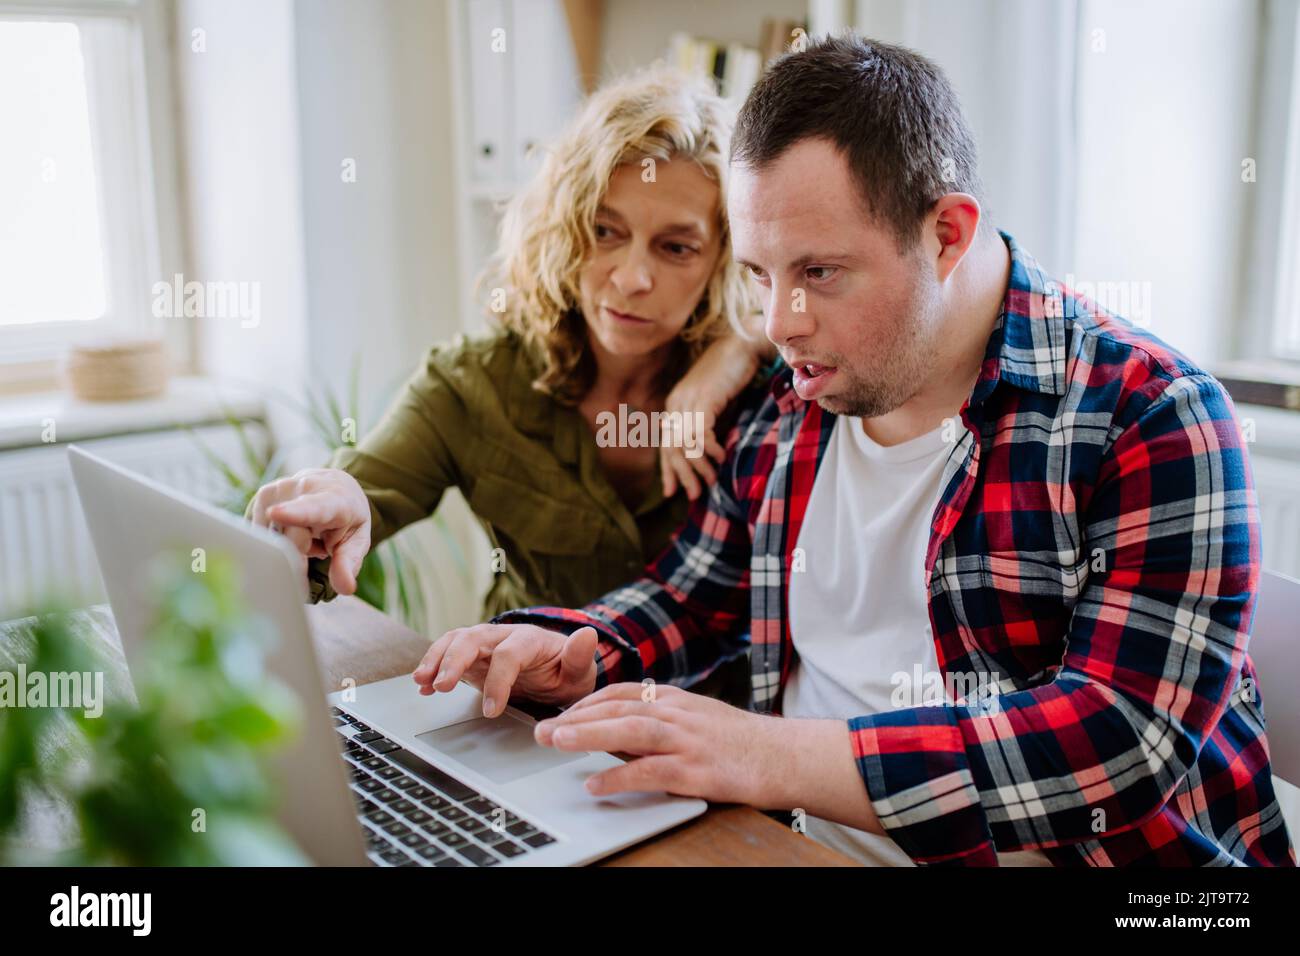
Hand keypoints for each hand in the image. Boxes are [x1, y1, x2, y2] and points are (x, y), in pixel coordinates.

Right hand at [248, 467, 370, 594]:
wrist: (333, 485)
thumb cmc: (346, 516)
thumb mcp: (356, 539)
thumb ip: (349, 563)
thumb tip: (345, 588)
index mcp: (331, 499)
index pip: (311, 508)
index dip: (294, 513)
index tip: (276, 513)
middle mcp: (302, 489)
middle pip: (289, 539)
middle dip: (300, 556)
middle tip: (318, 548)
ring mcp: (279, 490)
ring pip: (274, 539)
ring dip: (289, 547)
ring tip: (306, 534)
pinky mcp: (263, 497)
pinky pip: (263, 535)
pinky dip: (277, 540)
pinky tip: (290, 530)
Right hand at [412, 623, 598, 715]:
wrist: (558, 671)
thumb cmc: (567, 671)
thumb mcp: (579, 670)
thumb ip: (580, 656)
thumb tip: (589, 635)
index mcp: (530, 639)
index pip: (508, 654)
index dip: (498, 680)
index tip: (491, 710)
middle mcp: (503, 636)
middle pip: (473, 638)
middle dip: (454, 660)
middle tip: (440, 686)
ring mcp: (485, 646)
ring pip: (455, 641)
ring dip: (436, 658)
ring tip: (421, 681)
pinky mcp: (473, 658)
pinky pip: (448, 656)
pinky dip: (434, 668)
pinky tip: (423, 688)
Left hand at [532, 682, 782, 803]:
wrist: (786, 756)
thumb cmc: (741, 742)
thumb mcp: (699, 718)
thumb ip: (663, 719)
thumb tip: (620, 729)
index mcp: (677, 699)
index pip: (623, 691)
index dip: (588, 701)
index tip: (561, 712)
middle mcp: (679, 713)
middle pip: (618, 706)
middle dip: (576, 716)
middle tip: (542, 729)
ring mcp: (688, 740)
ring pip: (630, 729)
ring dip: (588, 734)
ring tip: (555, 742)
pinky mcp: (697, 770)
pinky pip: (650, 771)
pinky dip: (619, 776)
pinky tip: (595, 784)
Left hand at [660, 334, 758, 499]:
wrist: (743, 345)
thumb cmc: (731, 372)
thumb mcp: (711, 399)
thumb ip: (703, 420)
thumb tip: (703, 450)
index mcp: (674, 404)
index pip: (665, 444)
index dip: (668, 470)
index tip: (672, 491)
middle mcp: (676, 403)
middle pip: (672, 448)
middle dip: (682, 475)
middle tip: (695, 494)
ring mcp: (688, 401)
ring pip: (684, 445)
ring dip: (698, 467)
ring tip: (711, 479)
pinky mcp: (704, 400)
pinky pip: (700, 434)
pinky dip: (709, 449)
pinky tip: (721, 456)